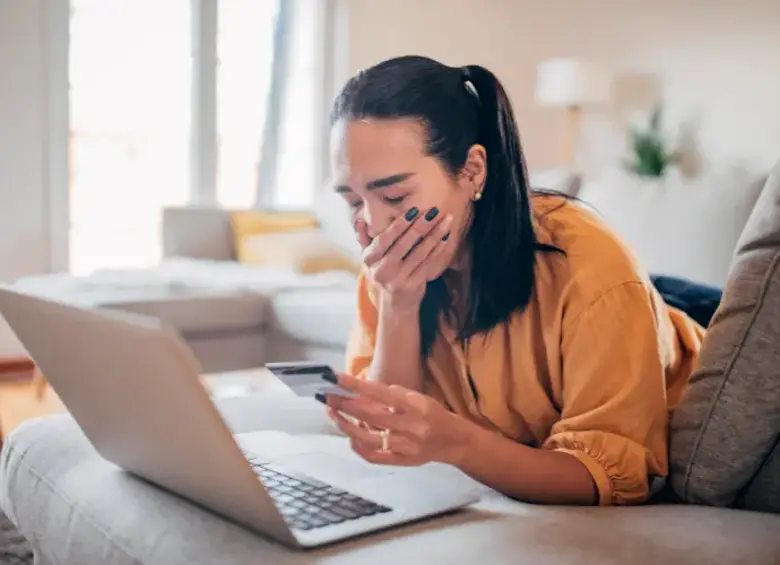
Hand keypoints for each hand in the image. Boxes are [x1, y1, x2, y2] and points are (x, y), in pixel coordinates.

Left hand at [320, 372, 473, 466]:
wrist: (454, 441)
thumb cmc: (433, 414)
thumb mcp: (416, 398)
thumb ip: (390, 396)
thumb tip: (359, 391)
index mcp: (415, 405)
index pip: (379, 392)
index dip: (354, 385)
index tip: (335, 378)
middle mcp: (410, 426)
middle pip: (369, 415)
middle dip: (344, 404)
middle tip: (327, 396)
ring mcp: (405, 446)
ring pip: (367, 438)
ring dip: (346, 425)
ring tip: (334, 414)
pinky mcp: (402, 461)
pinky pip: (373, 456)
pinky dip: (358, 446)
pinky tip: (350, 437)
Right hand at [354, 208, 453, 311]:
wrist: (395, 304)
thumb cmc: (383, 273)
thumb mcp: (370, 259)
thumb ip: (364, 239)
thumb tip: (359, 220)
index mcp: (369, 260)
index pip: (384, 239)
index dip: (399, 225)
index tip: (413, 210)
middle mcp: (382, 270)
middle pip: (404, 244)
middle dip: (421, 226)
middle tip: (434, 210)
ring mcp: (398, 279)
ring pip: (419, 253)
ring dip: (434, 235)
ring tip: (446, 220)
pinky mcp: (413, 285)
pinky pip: (428, 263)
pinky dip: (438, 249)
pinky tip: (446, 237)